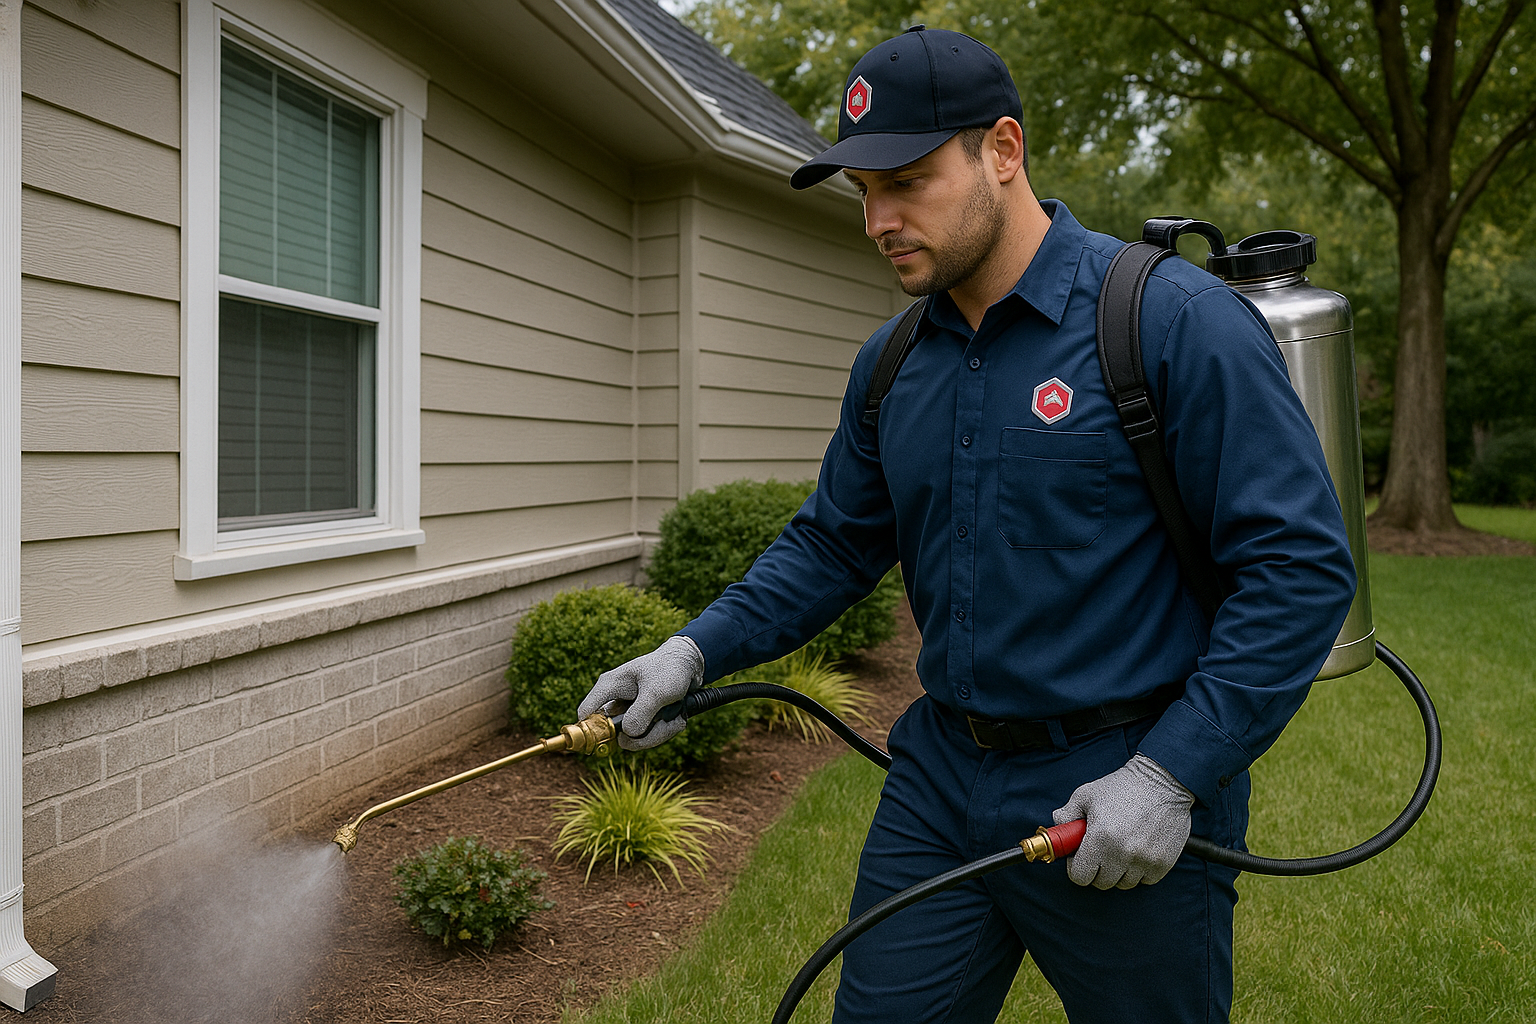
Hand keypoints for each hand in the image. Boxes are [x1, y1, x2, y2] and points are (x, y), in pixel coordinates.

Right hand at [577, 635, 703, 749]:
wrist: (691, 664)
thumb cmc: (671, 669)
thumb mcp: (657, 691)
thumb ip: (640, 713)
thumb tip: (627, 736)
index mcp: (610, 686)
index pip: (586, 713)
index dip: (592, 733)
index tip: (610, 743)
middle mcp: (616, 700)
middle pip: (615, 734)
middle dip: (642, 736)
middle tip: (662, 722)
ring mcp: (630, 710)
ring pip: (635, 738)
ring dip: (658, 732)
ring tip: (674, 716)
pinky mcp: (643, 718)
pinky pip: (649, 735)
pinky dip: (665, 729)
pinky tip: (676, 716)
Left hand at [1052, 753, 1193, 889]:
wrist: (1162, 782)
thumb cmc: (1122, 786)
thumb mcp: (1087, 794)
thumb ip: (1067, 813)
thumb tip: (1057, 826)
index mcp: (1100, 838)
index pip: (1080, 876)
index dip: (1076, 868)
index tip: (1080, 857)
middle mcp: (1122, 854)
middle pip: (1101, 883)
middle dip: (1097, 869)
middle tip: (1100, 851)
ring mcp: (1145, 861)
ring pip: (1124, 883)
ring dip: (1119, 871)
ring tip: (1120, 848)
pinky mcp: (1162, 863)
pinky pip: (1145, 881)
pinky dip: (1140, 871)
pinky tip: (1138, 850)